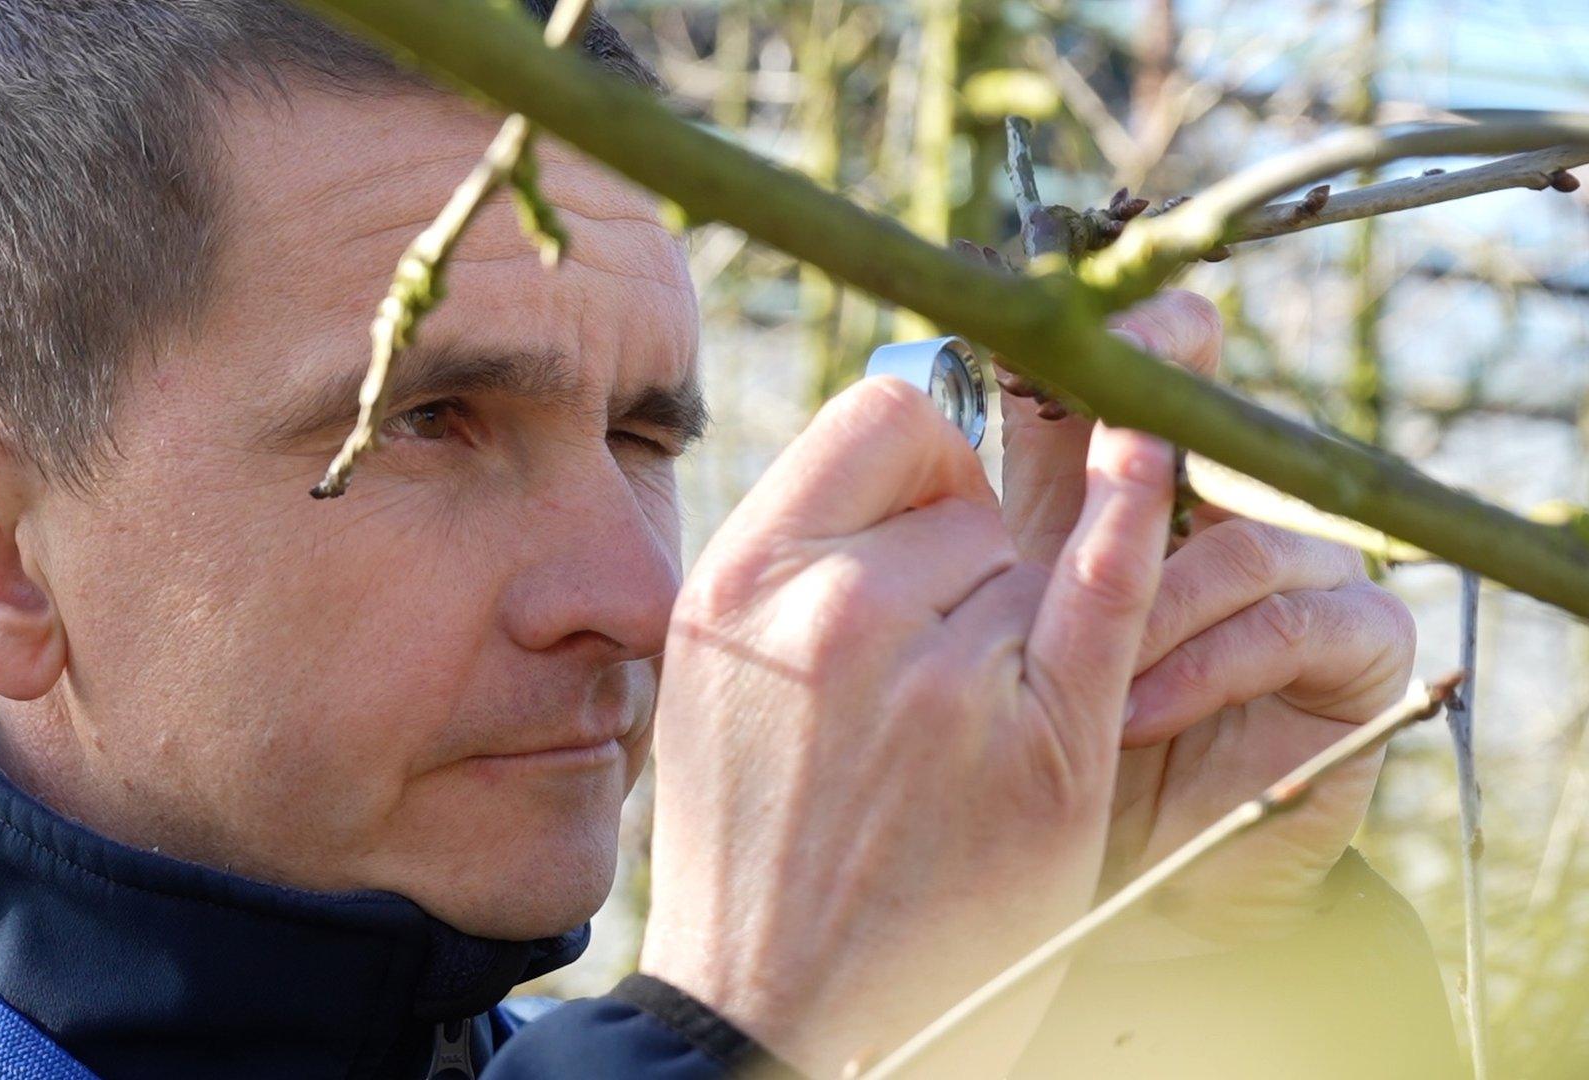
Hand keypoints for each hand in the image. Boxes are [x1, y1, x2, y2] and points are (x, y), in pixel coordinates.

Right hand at [639, 376, 1177, 1076]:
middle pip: (967, 499)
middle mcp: (836, 616)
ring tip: (956, 741)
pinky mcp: (1044, 753)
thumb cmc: (747, 843)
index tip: (932, 509)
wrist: (776, 1015)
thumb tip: (903, 442)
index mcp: (740, 584)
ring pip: (1033, 565)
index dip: (924, 454)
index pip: (883, 418)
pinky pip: (1106, 592)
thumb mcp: (714, 676)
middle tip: (922, 682)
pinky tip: (1156, 458)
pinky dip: (1138, 520)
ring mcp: (946, 683)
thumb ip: (792, 561)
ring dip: (1016, 630)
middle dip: (964, 563)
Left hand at [998, 289, 1416, 955]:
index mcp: (1120, 486)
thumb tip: (894, 408)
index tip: (1032, 350)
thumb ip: (959, 526)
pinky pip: (1298, 618)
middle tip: (1085, 472)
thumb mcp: (979, 635)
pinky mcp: (1356, 649)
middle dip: (1148, 436)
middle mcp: (1217, 506)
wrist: (1109, 889)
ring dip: (1153, 608)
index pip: (1128, 375)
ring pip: (1241, 533)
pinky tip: (1130, 713)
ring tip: (1075, 679)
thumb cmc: (1018, 758)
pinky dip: (1206, 662)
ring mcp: (1299, 567)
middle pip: (1205, 417)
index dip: (1096, 355)